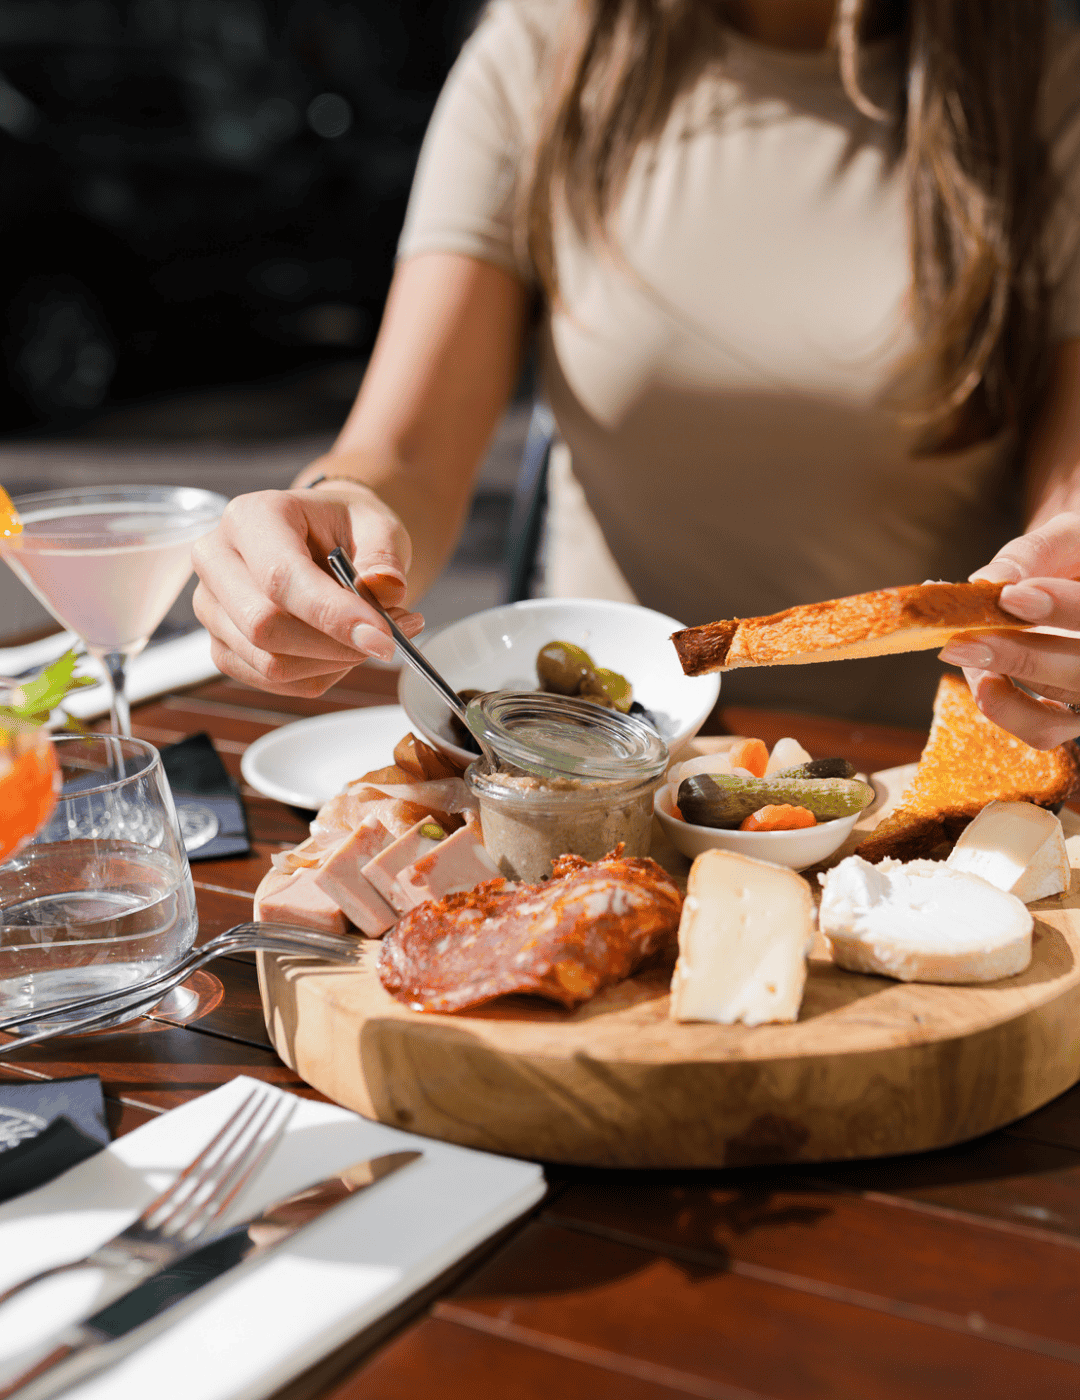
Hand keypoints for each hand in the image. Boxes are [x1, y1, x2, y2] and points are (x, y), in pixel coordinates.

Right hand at [191, 485, 423, 696]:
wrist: (324, 539)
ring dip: (334, 663)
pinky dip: (320, 675)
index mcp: (251, 516)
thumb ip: (384, 559)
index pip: (280, 576)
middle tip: (390, 637)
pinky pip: (273, 682)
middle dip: (336, 645)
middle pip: (264, 626)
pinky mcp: (222, 645)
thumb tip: (384, 591)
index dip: (333, 615)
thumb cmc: (345, 529)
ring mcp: (212, 607)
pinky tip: (344, 650)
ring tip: (375, 637)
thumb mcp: (377, 527)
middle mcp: (217, 559)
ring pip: (269, 663)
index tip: (384, 638)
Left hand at [938, 512, 1079, 748]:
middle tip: (962, 641)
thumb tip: (987, 580)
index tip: (1010, 596)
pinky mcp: (1074, 716)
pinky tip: (981, 679)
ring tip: (960, 650)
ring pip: (1062, 711)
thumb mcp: (1065, 540)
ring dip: (1003, 682)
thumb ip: (1035, 554)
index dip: (1062, 608)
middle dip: (1021, 657)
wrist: (1078, 575)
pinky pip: (1044, 730)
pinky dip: (1005, 709)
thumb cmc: (1074, 555)